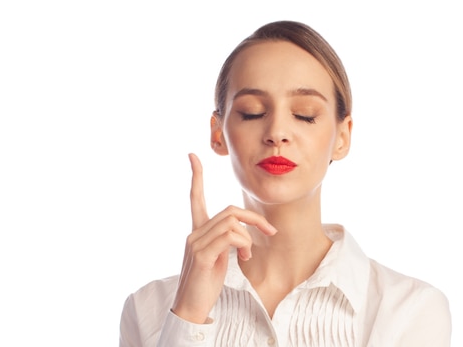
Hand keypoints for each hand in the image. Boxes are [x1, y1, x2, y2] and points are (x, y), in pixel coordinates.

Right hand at [171, 153, 276, 322]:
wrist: (191, 307)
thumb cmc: (206, 283)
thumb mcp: (218, 256)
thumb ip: (226, 241)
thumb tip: (242, 233)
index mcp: (197, 231)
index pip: (195, 198)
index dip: (196, 176)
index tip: (193, 156)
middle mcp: (194, 233)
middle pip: (230, 211)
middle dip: (255, 218)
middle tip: (270, 231)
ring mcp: (196, 243)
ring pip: (232, 223)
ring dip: (249, 237)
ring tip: (247, 254)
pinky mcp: (202, 255)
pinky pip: (230, 237)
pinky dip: (243, 244)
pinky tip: (243, 257)